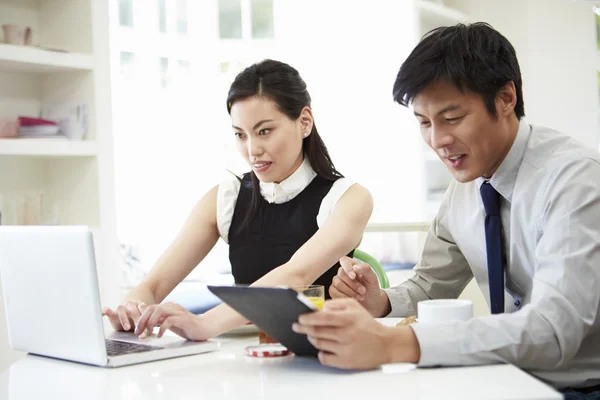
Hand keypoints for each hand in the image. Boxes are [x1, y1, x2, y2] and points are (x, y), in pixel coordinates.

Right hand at [102, 301, 145, 331]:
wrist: (127, 313)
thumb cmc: (136, 318)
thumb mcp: (142, 321)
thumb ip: (145, 326)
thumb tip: (147, 335)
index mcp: (139, 305)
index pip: (144, 310)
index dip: (146, 320)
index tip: (148, 329)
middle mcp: (130, 305)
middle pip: (133, 312)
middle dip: (137, 322)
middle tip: (140, 333)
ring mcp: (121, 307)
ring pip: (121, 310)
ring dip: (124, 319)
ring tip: (127, 328)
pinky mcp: (112, 313)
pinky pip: (108, 310)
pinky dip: (106, 311)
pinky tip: (103, 313)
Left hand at [134, 302, 213, 340]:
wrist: (205, 327)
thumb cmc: (187, 327)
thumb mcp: (169, 323)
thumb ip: (159, 320)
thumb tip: (145, 322)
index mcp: (168, 307)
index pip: (149, 308)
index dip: (140, 319)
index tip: (137, 331)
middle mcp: (172, 307)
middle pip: (151, 308)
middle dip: (142, 321)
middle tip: (138, 333)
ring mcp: (178, 312)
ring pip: (158, 311)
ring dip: (150, 323)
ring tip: (148, 334)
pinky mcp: (183, 319)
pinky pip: (169, 320)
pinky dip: (161, 328)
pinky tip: (160, 335)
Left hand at [292, 298, 419, 368]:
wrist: (385, 344)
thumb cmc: (367, 324)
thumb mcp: (354, 306)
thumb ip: (336, 304)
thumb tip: (320, 308)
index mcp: (348, 319)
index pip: (322, 318)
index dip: (308, 318)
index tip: (299, 318)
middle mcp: (346, 334)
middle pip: (317, 331)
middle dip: (304, 328)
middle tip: (297, 326)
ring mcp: (345, 349)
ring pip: (319, 344)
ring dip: (312, 339)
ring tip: (312, 335)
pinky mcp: (346, 362)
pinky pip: (325, 358)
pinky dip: (320, 353)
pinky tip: (323, 348)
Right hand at [329, 256, 390, 316]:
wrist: (371, 303)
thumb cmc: (371, 288)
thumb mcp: (373, 279)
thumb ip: (366, 270)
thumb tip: (355, 267)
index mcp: (352, 265)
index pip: (344, 261)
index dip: (347, 268)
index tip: (354, 276)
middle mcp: (343, 272)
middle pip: (341, 274)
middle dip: (353, 284)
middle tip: (363, 291)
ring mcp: (337, 282)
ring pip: (338, 284)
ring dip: (350, 292)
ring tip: (361, 297)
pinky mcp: (334, 291)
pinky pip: (334, 293)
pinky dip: (345, 297)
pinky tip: (353, 299)